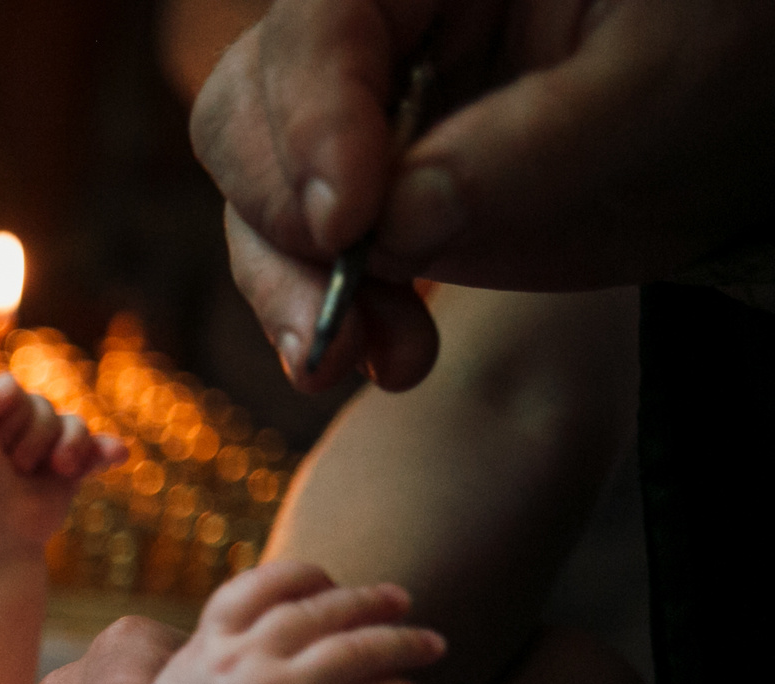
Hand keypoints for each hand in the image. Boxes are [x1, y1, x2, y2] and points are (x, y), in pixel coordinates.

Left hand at [0, 375, 122, 556]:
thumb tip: (12, 381)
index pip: (11, 391)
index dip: (4, 421)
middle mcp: (18, 425)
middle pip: (43, 407)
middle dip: (31, 440)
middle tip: (11, 470)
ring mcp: (47, 446)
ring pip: (74, 424)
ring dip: (68, 446)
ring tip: (58, 469)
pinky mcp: (72, 469)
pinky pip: (99, 450)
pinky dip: (108, 450)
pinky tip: (117, 454)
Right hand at [149, 561, 440, 683]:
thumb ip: (215, 652)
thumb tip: (268, 616)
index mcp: (208, 652)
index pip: (258, 588)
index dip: (301, 576)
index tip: (329, 580)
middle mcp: (243, 669)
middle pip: (317, 612)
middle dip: (367, 600)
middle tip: (400, 601)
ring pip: (359, 649)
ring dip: (404, 641)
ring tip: (431, 645)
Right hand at [193, 0, 774, 391]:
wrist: (748, 126)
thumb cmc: (723, 57)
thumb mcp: (654, 87)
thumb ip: (528, 146)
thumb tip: (395, 226)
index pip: (321, 25)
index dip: (312, 122)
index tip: (348, 225)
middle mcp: (374, 32)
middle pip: (248, 114)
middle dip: (281, 223)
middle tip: (334, 308)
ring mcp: (357, 122)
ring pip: (254, 198)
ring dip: (290, 293)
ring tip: (360, 361)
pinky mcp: (368, 203)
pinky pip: (296, 261)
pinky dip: (319, 320)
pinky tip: (375, 361)